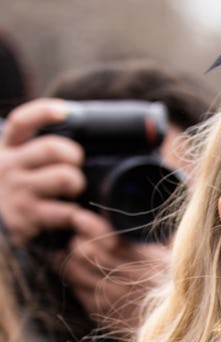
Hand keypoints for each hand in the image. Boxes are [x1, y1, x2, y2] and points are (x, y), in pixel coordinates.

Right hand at [0, 98, 85, 245]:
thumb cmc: (9, 194)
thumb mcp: (11, 166)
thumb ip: (30, 151)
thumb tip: (66, 132)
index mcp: (5, 149)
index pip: (21, 122)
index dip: (44, 112)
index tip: (64, 111)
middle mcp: (9, 166)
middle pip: (52, 148)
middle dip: (73, 155)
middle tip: (76, 166)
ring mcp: (18, 191)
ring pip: (64, 177)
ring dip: (77, 183)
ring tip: (74, 191)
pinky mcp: (29, 217)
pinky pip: (66, 212)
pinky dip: (79, 215)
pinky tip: (78, 217)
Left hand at [58, 210, 170, 334]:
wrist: (178, 333)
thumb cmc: (175, 287)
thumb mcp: (175, 257)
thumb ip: (161, 235)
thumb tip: (147, 208)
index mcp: (148, 262)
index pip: (106, 239)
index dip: (88, 225)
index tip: (81, 217)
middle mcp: (129, 281)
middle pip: (83, 252)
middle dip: (76, 240)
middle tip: (77, 234)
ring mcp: (114, 300)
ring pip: (73, 271)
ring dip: (70, 259)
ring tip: (75, 253)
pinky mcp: (104, 315)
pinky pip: (78, 291)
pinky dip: (75, 280)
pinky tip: (82, 274)